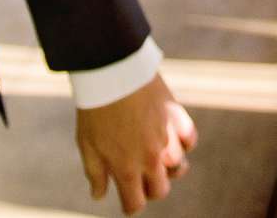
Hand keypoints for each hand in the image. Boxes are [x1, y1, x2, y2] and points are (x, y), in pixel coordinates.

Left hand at [74, 74, 196, 214]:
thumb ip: (95, 173)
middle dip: (151, 188)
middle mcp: (150, 158)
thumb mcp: (86, 144)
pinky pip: (190, 140)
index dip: (131, 205)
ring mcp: (167, 138)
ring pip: (178, 167)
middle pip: (160, 190)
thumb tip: (99, 195)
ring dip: (169, 166)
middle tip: (141, 177)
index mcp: (126, 169)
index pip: (136, 203)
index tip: (128, 201)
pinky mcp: (177, 117)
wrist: (113, 71)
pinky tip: (172, 137)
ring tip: (157, 156)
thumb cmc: (96, 108)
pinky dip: (183, 143)